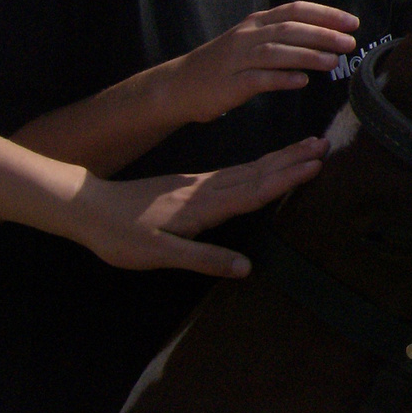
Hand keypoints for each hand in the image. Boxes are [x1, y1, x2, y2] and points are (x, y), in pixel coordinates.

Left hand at [70, 137, 328, 277]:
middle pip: (258, 172)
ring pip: (249, 169)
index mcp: (204, 206)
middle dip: (292, 159)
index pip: (254, 190)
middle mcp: (207, 190)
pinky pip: (236, 173)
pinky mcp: (192, 186)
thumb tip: (247, 268)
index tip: (316, 165)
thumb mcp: (159, 254)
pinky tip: (266, 165)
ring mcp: (200, 185)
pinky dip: (259, 166)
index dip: (286, 179)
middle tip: (324, 144)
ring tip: (307, 147)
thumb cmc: (120, 235)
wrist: (87, 208)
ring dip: (280, 158)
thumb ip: (204, 259)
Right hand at [167, 3, 359, 123]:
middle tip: (350, 42)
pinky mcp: (229, 84)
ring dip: (307, 56)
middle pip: (290, 30)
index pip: (295, 11)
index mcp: (256, 23)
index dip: (325, 14)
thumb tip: (326, 37)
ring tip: (333, 61)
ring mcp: (237, 60)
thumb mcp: (252, 41)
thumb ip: (283, 36)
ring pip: (276, 52)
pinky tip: (301, 81)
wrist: (179, 85)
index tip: (352, 22)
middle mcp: (247, 36)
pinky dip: (281, 78)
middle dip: (323, 34)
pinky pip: (258, 79)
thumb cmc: (225, 64)